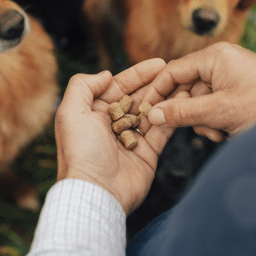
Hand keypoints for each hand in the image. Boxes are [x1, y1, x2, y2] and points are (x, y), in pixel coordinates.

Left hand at [54, 58, 174, 213]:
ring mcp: (131, 139)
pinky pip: (162, 131)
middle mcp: (112, 124)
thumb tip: (105, 74)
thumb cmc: (80, 153)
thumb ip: (83, 86)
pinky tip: (184, 103)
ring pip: (152, 112)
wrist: (97, 192)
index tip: (158, 62)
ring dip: (167, 97)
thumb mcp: (70, 113)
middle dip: (156, 83)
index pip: (119, 86)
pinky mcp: (147, 153)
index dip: (138, 73)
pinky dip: (172, 116)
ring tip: (184, 83)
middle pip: (138, 97)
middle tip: (176, 71)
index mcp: (93, 113)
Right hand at [143, 42, 255, 141]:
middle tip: (192, 129)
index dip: (156, 92)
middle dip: (187, 112)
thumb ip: (182, 113)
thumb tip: (152, 114)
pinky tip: (227, 132)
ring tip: (219, 132)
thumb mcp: (218, 112)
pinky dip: (216, 120)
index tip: (145, 111)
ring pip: (199, 99)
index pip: (172, 71)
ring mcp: (232, 75)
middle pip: (185, 87)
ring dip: (203, 120)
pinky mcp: (240, 89)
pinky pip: (215, 104)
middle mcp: (222, 61)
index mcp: (215, 56)